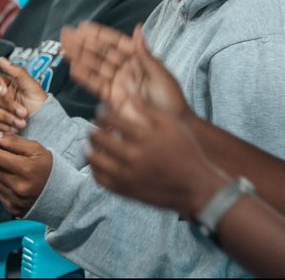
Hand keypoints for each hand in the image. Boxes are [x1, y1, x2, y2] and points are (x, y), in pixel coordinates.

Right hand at [0, 58, 49, 132]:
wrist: (44, 122)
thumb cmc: (39, 102)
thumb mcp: (32, 85)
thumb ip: (17, 71)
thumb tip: (1, 59)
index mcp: (6, 83)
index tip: (4, 91)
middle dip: (9, 106)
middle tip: (24, 113)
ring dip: (6, 118)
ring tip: (22, 123)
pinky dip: (2, 127)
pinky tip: (13, 129)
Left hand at [0, 131, 52, 217]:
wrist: (62, 193)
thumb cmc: (48, 166)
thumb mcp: (36, 149)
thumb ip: (13, 140)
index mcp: (26, 168)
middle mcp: (20, 187)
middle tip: (9, 157)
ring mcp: (16, 200)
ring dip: (0, 173)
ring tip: (15, 171)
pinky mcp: (14, 209)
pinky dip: (4, 186)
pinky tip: (17, 184)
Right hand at [61, 23, 188, 117]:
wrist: (172, 129)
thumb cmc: (171, 100)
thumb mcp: (160, 74)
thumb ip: (145, 53)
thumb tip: (138, 28)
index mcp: (139, 60)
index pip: (115, 44)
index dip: (99, 35)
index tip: (83, 27)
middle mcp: (126, 70)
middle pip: (101, 54)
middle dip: (83, 44)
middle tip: (66, 34)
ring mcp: (118, 85)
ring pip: (95, 68)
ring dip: (79, 58)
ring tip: (64, 48)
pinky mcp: (113, 100)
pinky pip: (96, 86)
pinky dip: (85, 78)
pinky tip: (73, 68)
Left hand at [87, 97, 224, 220]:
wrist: (194, 187)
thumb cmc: (186, 152)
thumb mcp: (172, 124)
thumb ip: (149, 109)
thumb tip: (129, 94)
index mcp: (142, 137)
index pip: (110, 119)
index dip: (102, 112)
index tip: (102, 111)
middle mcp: (132, 157)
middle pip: (98, 138)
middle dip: (94, 128)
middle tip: (96, 126)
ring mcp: (126, 176)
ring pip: (94, 160)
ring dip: (90, 148)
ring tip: (94, 143)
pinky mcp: (125, 191)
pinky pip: (99, 179)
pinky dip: (94, 169)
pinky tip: (99, 161)